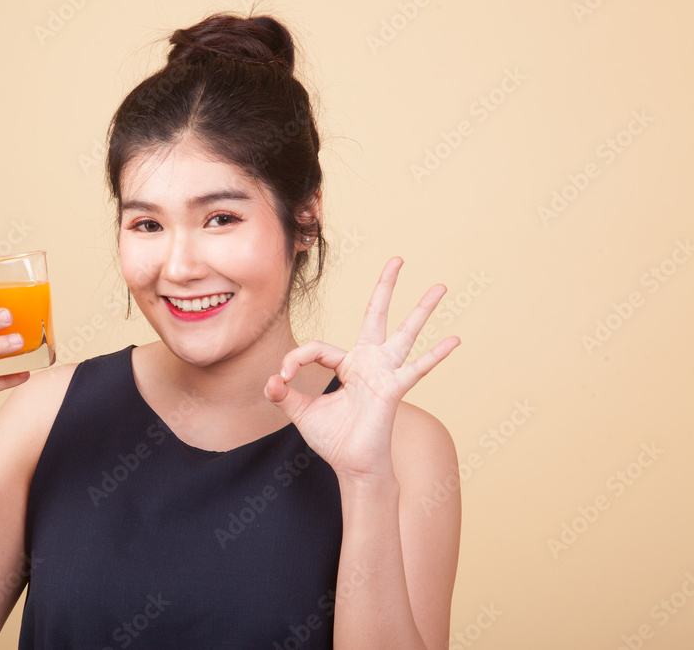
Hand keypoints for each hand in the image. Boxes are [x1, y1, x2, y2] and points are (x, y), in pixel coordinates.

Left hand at [264, 257, 459, 482]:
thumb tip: (271, 380)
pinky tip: (455, 340)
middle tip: (397, 259)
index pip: (318, 347)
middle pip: (376, 315)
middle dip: (385, 287)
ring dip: (421, 310)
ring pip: (404, 333)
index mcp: (347, 365)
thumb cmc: (333, 439)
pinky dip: (436, 355)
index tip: (283, 378)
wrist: (352, 466)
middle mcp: (369, 363)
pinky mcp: (393, 388)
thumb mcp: (300, 413)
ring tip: (440, 287)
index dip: (296, 359)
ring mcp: (384, 373)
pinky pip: (417, 368)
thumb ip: (285, 394)